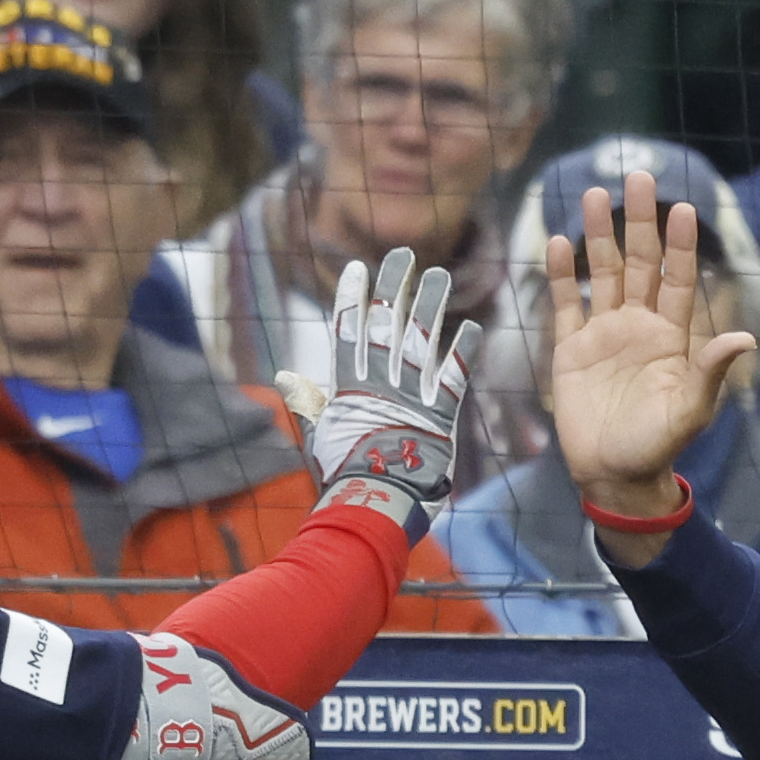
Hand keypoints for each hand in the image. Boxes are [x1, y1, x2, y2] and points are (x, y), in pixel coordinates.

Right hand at [274, 246, 472, 535]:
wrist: (374, 505)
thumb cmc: (343, 475)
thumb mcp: (320, 435)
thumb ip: (308, 400)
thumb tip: (284, 376)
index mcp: (348, 387)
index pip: (348, 330)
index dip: (353, 296)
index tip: (358, 267)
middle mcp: (380, 383)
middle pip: (385, 324)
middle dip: (394, 286)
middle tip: (404, 253)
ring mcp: (411, 397)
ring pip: (420, 341)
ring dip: (430, 305)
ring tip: (440, 274)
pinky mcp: (440, 416)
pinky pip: (455, 378)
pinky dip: (465, 352)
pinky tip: (476, 325)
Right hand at [545, 168, 755, 524]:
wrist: (613, 477)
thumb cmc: (656, 447)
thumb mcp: (690, 412)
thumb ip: (710, 372)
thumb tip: (745, 339)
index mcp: (671, 337)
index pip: (678, 280)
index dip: (680, 246)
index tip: (683, 208)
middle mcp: (639, 326)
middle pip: (640, 263)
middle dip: (640, 222)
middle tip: (640, 176)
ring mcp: (604, 334)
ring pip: (603, 273)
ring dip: (599, 235)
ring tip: (594, 194)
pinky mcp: (571, 350)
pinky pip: (567, 303)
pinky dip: (562, 274)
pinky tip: (557, 242)